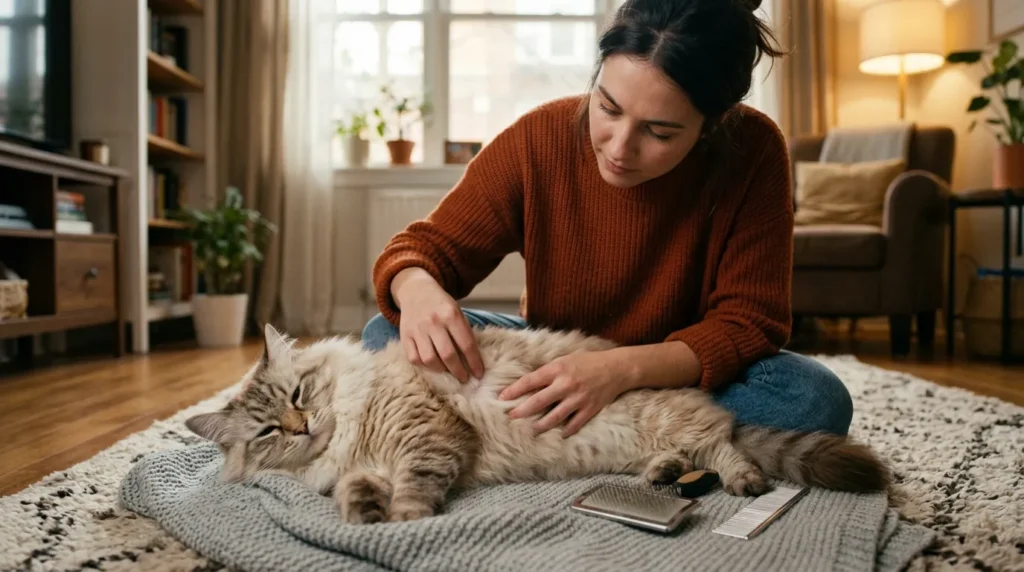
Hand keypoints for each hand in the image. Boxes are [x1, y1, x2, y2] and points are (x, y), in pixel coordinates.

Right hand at [391, 268, 484, 382]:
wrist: (416, 290)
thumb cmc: (441, 305)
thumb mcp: (457, 312)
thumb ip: (463, 332)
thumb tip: (472, 360)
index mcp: (451, 314)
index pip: (466, 344)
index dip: (474, 362)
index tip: (479, 374)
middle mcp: (433, 322)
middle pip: (448, 355)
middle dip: (458, 371)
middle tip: (464, 378)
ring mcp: (417, 329)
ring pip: (429, 360)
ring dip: (441, 370)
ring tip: (448, 372)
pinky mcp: (405, 336)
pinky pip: (414, 358)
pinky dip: (424, 366)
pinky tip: (432, 365)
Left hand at [499, 350, 629, 436]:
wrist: (617, 368)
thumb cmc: (588, 362)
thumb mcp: (565, 360)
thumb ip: (549, 372)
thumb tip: (529, 383)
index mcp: (558, 369)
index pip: (530, 381)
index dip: (514, 390)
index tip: (501, 397)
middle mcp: (566, 384)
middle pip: (538, 402)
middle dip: (521, 411)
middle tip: (510, 417)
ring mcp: (578, 399)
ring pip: (554, 417)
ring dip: (540, 425)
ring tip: (531, 430)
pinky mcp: (590, 409)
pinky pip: (574, 424)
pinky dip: (566, 431)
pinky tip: (559, 434)